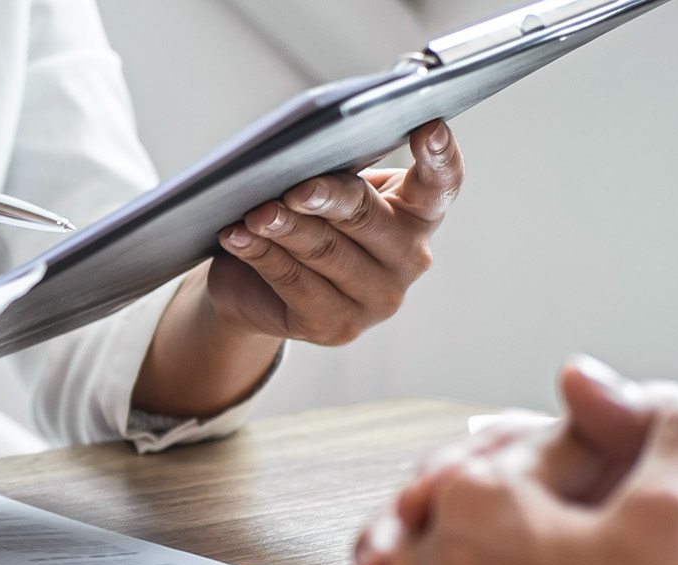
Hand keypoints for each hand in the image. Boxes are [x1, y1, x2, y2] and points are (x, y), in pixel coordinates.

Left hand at [132, 122, 463, 417]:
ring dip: (284, 227)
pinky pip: (293, 282)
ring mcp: (377, 299)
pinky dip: (260, 254)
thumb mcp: (326, 191)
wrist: (258, 287)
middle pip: (367, 217)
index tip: (430, 126)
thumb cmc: (304, 222)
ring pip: (324, 252)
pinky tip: (237, 236)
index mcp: (417, 214)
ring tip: (256, 212)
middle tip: (297, 188)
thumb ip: (333, 173)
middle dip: (329, 198)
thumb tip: (302, 156)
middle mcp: (409, 258)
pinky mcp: (336, 326)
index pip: (441, 184)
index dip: (440, 156)